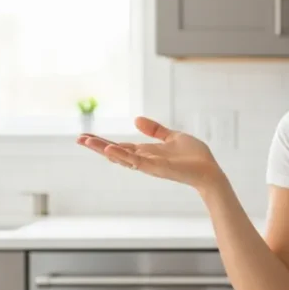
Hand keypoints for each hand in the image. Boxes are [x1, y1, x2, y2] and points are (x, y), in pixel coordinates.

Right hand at [76, 116, 222, 188]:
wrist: (209, 170)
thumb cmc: (194, 157)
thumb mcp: (173, 136)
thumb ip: (155, 130)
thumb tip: (135, 119)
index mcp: (147, 152)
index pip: (121, 146)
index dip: (104, 142)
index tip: (85, 136)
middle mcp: (145, 160)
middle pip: (116, 152)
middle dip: (98, 146)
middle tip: (78, 139)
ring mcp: (149, 165)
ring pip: (122, 157)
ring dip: (104, 149)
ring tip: (86, 141)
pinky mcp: (157, 168)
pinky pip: (137, 162)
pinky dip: (123, 156)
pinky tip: (111, 149)